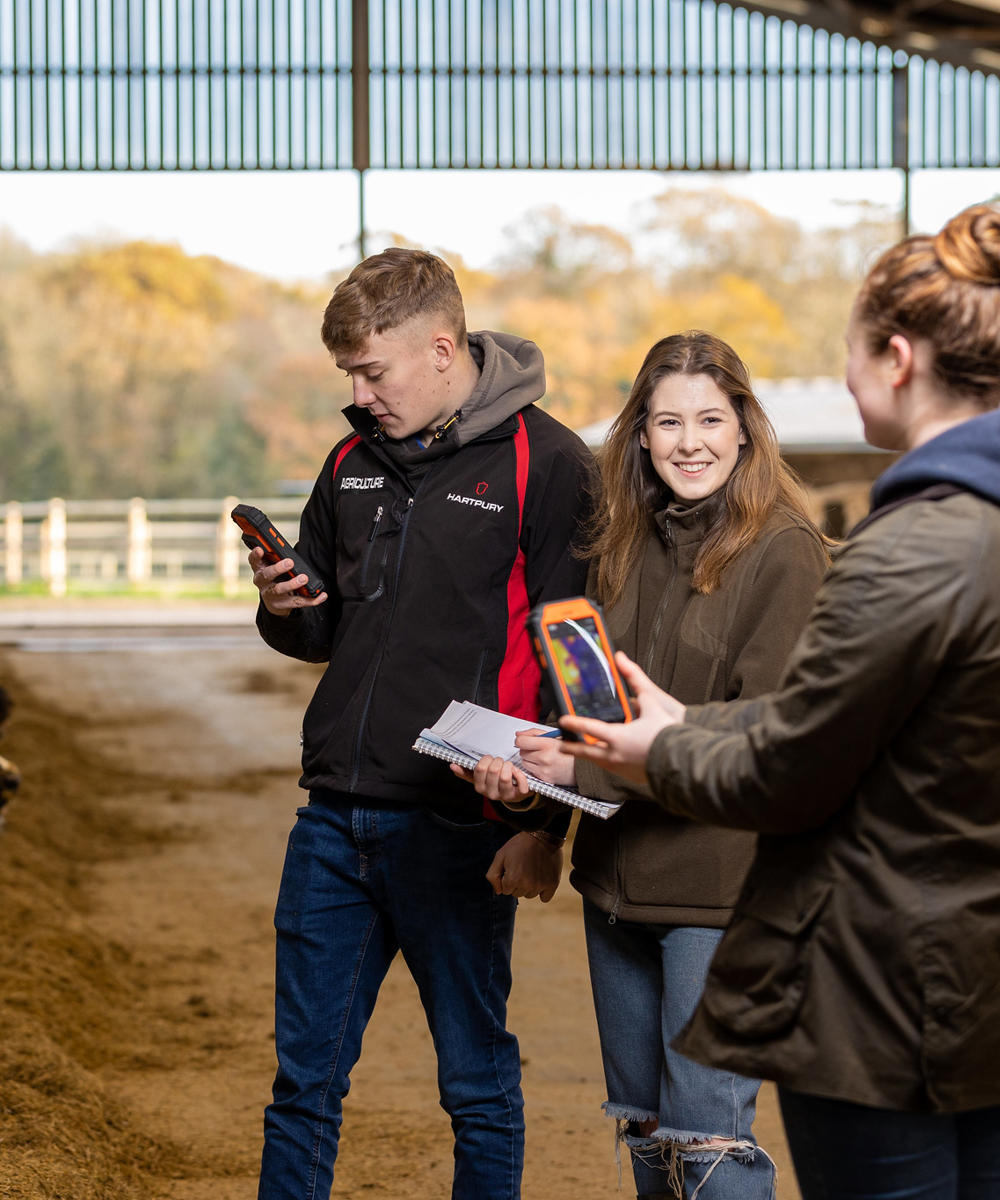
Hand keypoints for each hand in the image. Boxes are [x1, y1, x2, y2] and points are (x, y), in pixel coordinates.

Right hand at [249, 546, 327, 615]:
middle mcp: (262, 583)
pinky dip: (312, 599)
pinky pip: (298, 602)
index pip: (254, 561)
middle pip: (267, 575)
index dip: (255, 555)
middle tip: (289, 562)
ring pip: (280, 590)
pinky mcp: (283, 605)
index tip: (260, 549)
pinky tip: (322, 595)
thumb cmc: (275, 578)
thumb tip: (290, 547)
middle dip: (277, 568)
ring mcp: (271, 595)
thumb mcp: (272, 567)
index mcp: (260, 569)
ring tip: (304, 578)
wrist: (274, 602)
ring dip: (292, 584)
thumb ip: (276, 558)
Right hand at [450, 755, 534, 805]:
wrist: (514, 793)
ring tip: (509, 767)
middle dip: (499, 761)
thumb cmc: (496, 782)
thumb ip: (466, 772)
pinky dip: (520, 774)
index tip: (490, 760)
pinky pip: (520, 782)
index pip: (480, 768)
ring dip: (508, 766)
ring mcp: (505, 796)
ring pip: (505, 775)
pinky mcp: (519, 795)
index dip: (487, 760)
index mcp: (480, 787)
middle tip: (501, 763)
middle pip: (493, 770)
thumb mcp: (480, 778)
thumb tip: (453, 766)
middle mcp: (491, 794)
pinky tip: (518, 773)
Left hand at [486, 831, 562, 902]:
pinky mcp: (553, 884)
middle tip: (523, 866)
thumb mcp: (500, 855)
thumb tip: (498, 891)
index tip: (513, 866)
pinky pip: (545, 898)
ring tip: (532, 868)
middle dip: (518, 882)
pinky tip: (541, 878)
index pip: (505, 890)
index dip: (508, 877)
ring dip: (530, 885)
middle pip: (518, 893)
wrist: (542, 835)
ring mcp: (541, 886)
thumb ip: (493, 875)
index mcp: (513, 879)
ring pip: (530, 894)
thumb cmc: (519, 844)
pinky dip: (543, 891)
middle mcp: (527, 885)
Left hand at [514, 729, 576, 787]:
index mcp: (548, 744)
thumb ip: (534, 733)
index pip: (521, 742)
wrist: (581, 767)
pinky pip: (530, 771)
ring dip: (529, 759)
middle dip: (527, 749)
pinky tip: (543, 764)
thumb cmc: (569, 750)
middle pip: (521, 752)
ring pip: (524, 762)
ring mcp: (544, 769)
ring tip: (540, 757)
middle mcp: (544, 757)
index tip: (524, 740)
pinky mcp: (544, 778)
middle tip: (536, 748)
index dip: (521, 740)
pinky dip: (534, 767)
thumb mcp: (554, 736)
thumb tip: (518, 734)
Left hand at [559, 652, 685, 785]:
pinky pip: (614, 770)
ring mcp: (623, 768)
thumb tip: (622, 659)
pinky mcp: (632, 777)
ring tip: (583, 752)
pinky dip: (607, 763)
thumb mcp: (652, 702)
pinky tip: (609, 760)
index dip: (574, 723)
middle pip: (586, 752)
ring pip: (599, 763)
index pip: (588, 728)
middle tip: (562, 746)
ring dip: (589, 756)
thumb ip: (635, 680)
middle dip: (573, 748)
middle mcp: (616, 755)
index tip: (563, 720)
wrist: (685, 760)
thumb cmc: (668, 732)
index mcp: (617, 736)